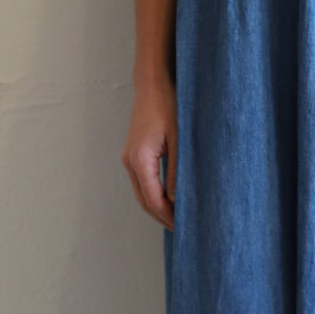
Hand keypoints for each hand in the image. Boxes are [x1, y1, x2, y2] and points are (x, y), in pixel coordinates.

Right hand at [121, 77, 177, 230]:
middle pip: (144, 201)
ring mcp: (129, 158)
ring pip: (142, 193)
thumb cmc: (168, 106)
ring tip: (178, 217)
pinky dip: (154, 194)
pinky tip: (169, 198)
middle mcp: (129, 162)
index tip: (185, 227)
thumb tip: (179, 200)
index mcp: (140, 160)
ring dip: (158, 207)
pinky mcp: (134, 153)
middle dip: (162, 217)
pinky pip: (142, 182)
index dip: (168, 217)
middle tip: (183, 229)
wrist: (153, 84)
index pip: (153, 200)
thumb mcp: (180, 141)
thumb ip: (178, 172)